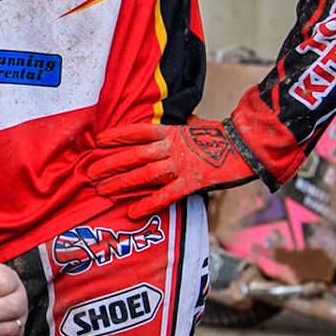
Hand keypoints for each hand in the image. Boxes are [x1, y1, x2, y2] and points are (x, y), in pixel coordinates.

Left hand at [80, 118, 256, 219]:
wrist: (246, 146)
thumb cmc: (221, 136)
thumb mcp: (197, 125)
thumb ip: (183, 127)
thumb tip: (182, 123)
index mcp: (171, 131)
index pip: (137, 131)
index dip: (117, 136)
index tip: (98, 141)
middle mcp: (171, 147)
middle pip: (133, 155)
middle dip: (109, 163)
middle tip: (89, 172)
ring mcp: (180, 165)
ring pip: (143, 175)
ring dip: (121, 183)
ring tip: (102, 190)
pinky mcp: (191, 182)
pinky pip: (165, 195)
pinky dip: (148, 204)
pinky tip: (132, 212)